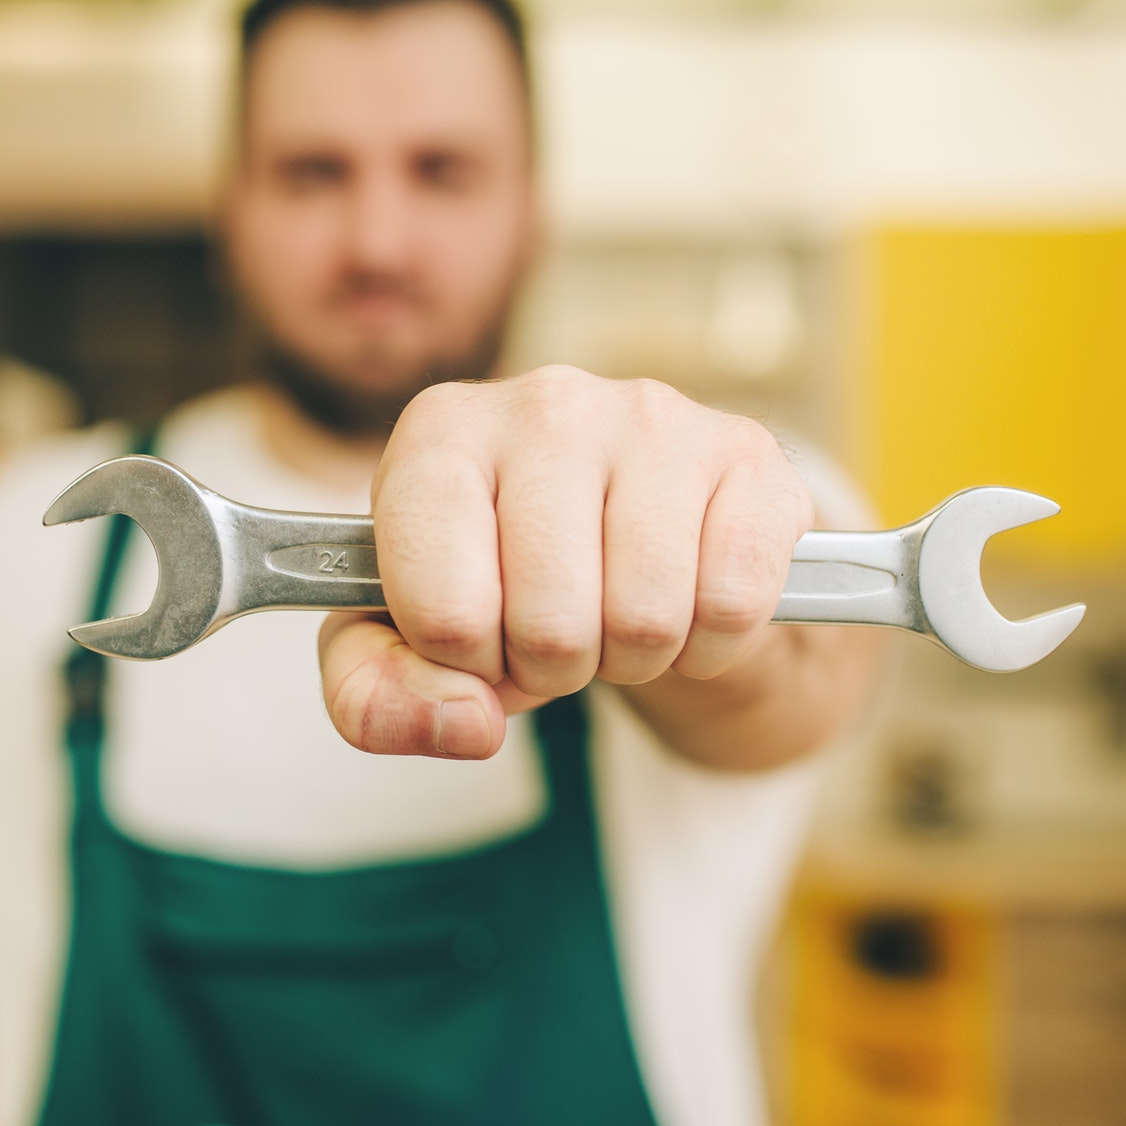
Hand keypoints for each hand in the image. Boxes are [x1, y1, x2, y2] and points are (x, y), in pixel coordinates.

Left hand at [318, 366, 813, 759]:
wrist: (629, 536)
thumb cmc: (498, 583)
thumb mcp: (402, 640)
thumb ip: (376, 696)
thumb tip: (468, 723)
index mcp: (439, 436)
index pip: (443, 611)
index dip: (465, 662)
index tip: (476, 636)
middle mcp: (544, 403)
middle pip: (550, 625)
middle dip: (554, 668)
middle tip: (557, 634)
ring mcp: (653, 417)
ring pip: (647, 619)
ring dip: (634, 659)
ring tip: (614, 616)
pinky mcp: (749, 451)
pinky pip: (733, 604)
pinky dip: (711, 643)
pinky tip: (684, 602)